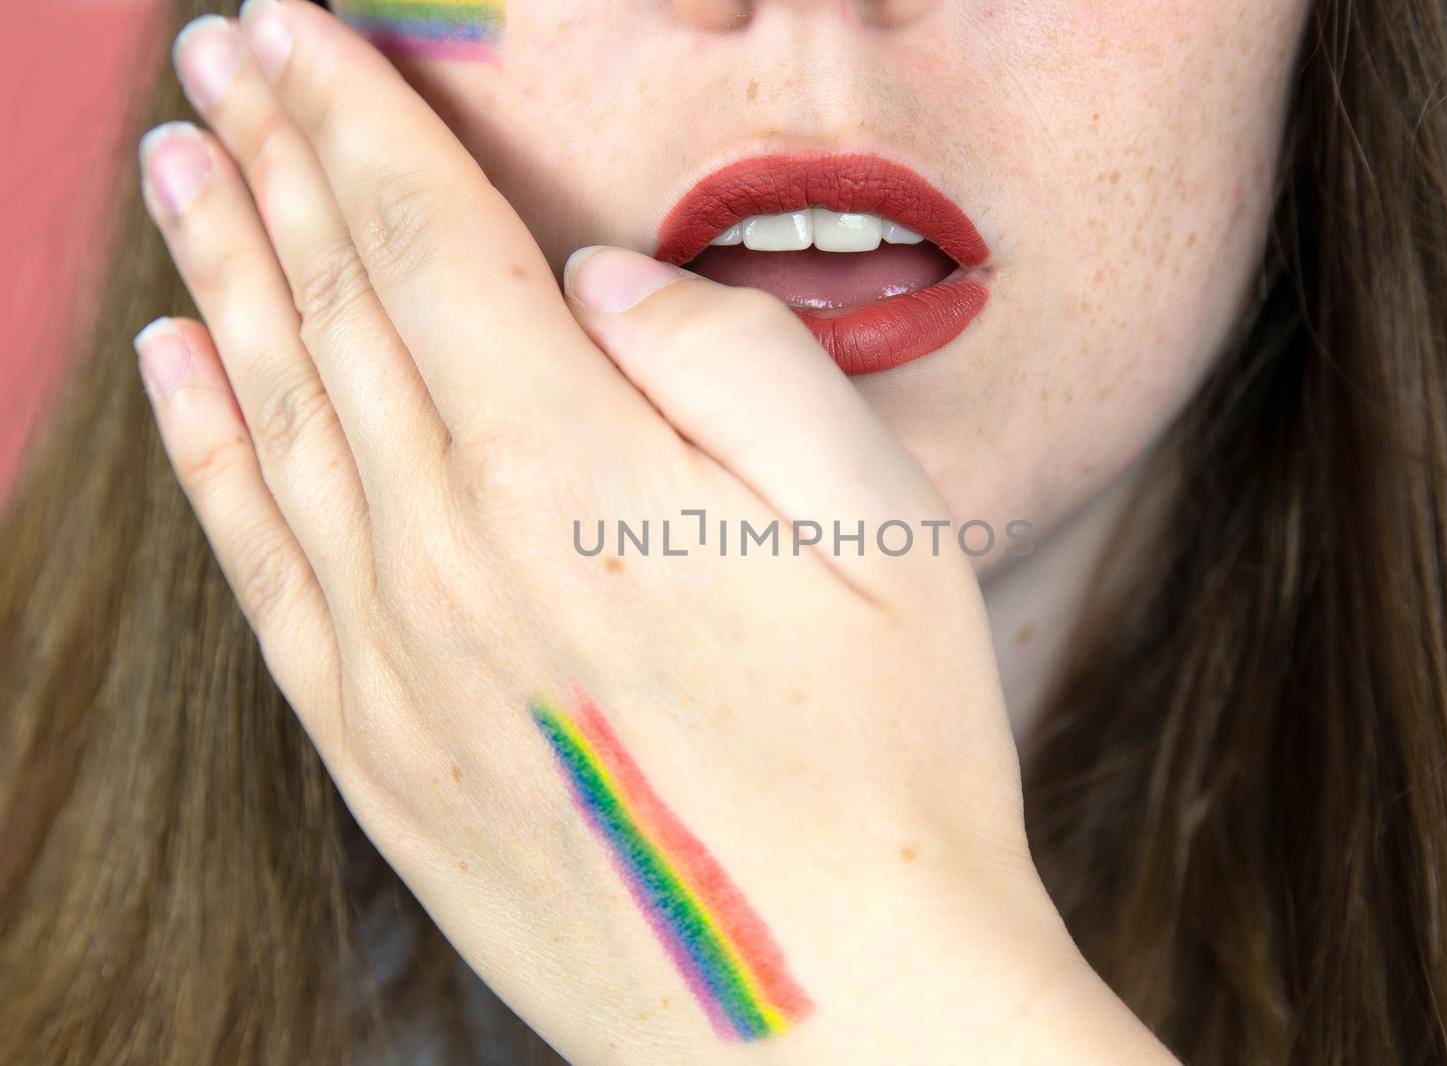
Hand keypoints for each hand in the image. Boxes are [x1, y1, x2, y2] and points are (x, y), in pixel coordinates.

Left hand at [137, 2, 1172, 1061]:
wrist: (826, 1011)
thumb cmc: (889, 761)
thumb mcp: (873, 523)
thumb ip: (727, 361)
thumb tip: (590, 281)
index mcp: (568, 473)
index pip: (425, 239)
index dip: (353, 114)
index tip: (292, 25)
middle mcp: (445, 552)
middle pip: (332, 306)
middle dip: (270, 159)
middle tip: (214, 59)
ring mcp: (390, 660)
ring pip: (271, 416)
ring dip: (218, 276)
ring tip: (177, 172)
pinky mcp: (373, 751)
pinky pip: (256, 566)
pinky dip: (201, 453)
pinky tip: (172, 374)